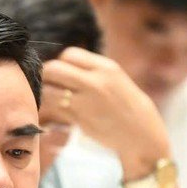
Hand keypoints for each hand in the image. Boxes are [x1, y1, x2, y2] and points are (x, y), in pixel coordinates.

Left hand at [40, 48, 171, 177]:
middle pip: (53, 68)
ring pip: (49, 90)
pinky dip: (50, 109)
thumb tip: (62, 63)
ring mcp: (86, 101)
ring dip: (45, 93)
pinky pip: (55, 108)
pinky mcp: (80, 119)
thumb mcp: (115, 79)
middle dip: (47, 75)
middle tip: (50, 83)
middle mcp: (95, 82)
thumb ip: (92, 70)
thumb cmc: (126, 106)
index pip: (69, 54)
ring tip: (50, 98)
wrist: (141, 133)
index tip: (64, 72)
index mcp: (106, 68)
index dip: (62, 62)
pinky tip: (54, 110)